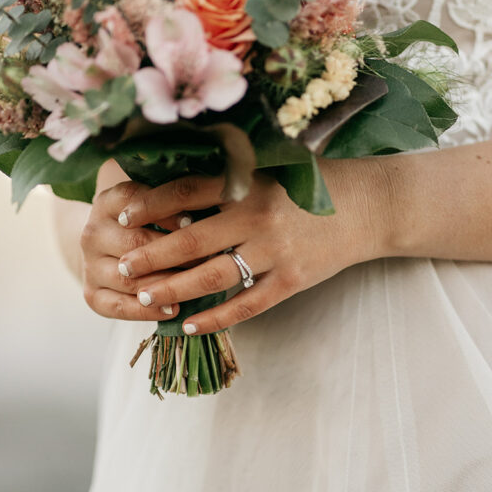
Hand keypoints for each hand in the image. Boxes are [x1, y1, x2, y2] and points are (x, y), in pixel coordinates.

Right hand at [80, 181, 195, 321]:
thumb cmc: (146, 222)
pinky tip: (173, 309)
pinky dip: (147, 311)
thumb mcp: (155, 204)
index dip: (165, 212)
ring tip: (195, 285)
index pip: (134, 201)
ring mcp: (89, 265)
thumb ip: (174, 202)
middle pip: (134, 242)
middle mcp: (93, 232)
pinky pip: (118, 307)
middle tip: (207, 259)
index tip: (194, 222)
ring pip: (128, 278)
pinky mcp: (91, 294)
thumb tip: (205, 212)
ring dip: (164, 284)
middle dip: (173, 252)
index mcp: (108, 202)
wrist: (107, 247)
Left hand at [111, 162, 385, 334]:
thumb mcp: (272, 166)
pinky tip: (189, 325)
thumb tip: (173, 188)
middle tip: (121, 267)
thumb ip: (229, 175)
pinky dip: (216, 318)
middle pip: (191, 240)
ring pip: (213, 278)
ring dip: (174, 290)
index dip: (150, 205)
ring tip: (145, 297)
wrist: (371, 206)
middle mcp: (259, 216)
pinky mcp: (294, 280)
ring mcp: (277, 252)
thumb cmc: (314, 182)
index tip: (121, 216)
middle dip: (151, 255)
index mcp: (249, 182)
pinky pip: (247, 305)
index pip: (186, 192)